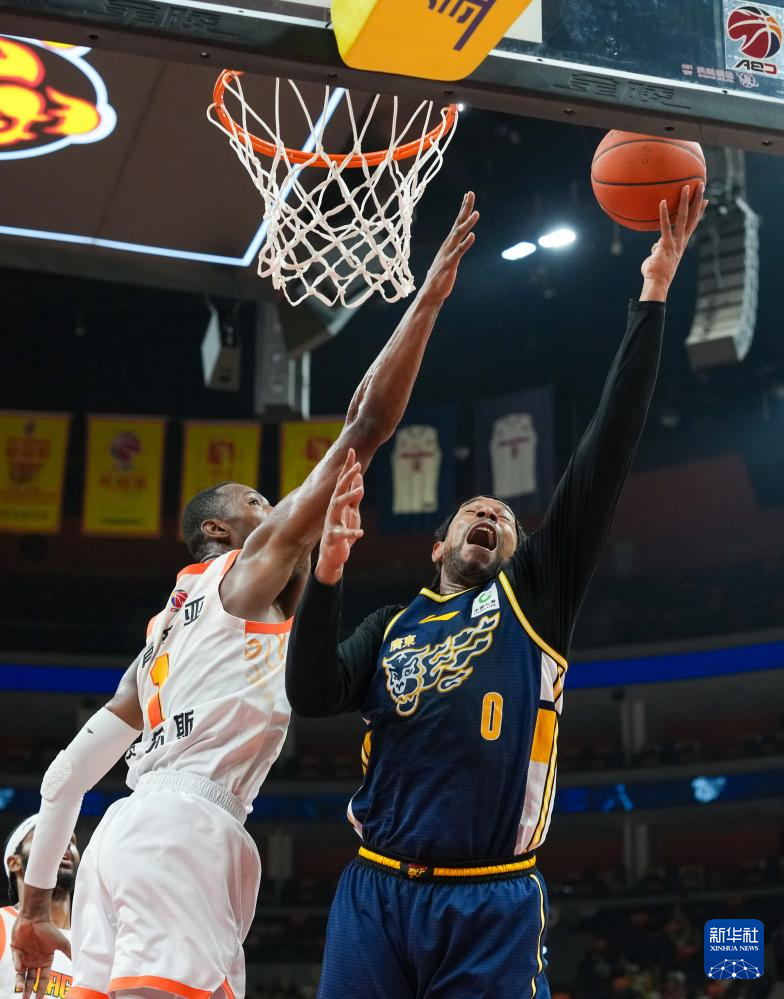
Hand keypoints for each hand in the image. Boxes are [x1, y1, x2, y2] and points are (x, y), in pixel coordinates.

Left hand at [11, 914, 70, 998]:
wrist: (36, 917)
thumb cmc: (49, 929)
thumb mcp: (61, 942)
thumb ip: (69, 952)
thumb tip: (80, 962)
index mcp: (45, 960)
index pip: (42, 978)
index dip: (41, 989)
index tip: (39, 998)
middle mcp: (35, 961)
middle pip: (30, 980)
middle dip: (29, 990)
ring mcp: (25, 956)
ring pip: (21, 975)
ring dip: (21, 983)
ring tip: (21, 991)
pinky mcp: (16, 951)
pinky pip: (16, 962)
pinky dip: (17, 965)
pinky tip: (20, 968)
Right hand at [315, 449, 363, 585]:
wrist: (332, 556)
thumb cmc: (341, 531)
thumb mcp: (351, 511)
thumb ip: (354, 495)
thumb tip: (359, 477)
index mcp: (338, 503)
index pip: (342, 481)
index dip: (347, 466)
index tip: (352, 451)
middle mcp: (333, 509)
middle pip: (339, 489)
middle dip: (347, 477)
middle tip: (357, 466)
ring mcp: (332, 522)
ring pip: (338, 506)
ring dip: (348, 497)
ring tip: (360, 491)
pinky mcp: (334, 537)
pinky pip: (342, 533)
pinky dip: (351, 532)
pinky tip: (360, 532)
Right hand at [419, 192, 478, 304]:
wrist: (430, 293)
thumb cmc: (439, 278)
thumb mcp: (447, 261)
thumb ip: (452, 253)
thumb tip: (454, 249)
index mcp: (448, 244)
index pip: (457, 222)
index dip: (463, 208)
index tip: (468, 194)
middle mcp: (448, 245)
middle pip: (458, 223)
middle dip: (465, 208)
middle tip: (471, 194)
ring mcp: (448, 254)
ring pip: (459, 235)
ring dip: (467, 224)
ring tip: (477, 213)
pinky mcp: (450, 264)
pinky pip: (459, 252)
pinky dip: (466, 243)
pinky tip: (473, 236)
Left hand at [640, 183, 706, 300]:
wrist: (657, 284)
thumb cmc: (655, 274)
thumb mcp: (658, 258)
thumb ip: (658, 249)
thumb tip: (655, 245)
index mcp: (681, 244)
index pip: (693, 224)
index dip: (699, 211)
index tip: (705, 200)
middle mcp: (681, 241)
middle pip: (693, 217)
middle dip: (697, 200)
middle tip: (701, 185)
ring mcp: (675, 242)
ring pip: (683, 218)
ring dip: (685, 201)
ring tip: (686, 186)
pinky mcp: (666, 245)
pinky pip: (665, 226)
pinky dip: (664, 214)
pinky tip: (663, 201)